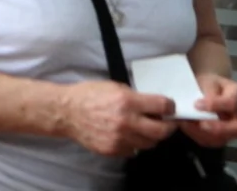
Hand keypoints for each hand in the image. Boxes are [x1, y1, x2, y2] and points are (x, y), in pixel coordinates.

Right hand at [61, 80, 177, 156]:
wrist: (66, 112)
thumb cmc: (87, 96)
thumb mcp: (113, 86)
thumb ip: (134, 96)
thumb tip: (152, 104)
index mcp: (127, 101)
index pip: (162, 106)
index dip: (170, 107)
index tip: (170, 108)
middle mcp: (126, 121)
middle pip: (162, 131)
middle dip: (168, 126)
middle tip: (166, 123)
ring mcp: (120, 138)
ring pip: (149, 143)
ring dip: (150, 136)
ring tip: (143, 128)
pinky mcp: (113, 149)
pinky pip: (133, 150)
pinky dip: (133, 143)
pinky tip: (126, 134)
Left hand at [179, 73, 236, 147]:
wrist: (204, 88)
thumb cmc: (208, 83)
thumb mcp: (208, 80)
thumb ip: (207, 92)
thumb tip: (200, 105)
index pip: (233, 103)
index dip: (216, 105)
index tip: (197, 104)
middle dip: (219, 128)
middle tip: (201, 124)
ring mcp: (232, 129)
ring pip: (224, 139)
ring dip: (202, 133)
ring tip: (186, 122)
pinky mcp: (220, 137)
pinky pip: (210, 142)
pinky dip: (196, 135)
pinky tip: (185, 125)